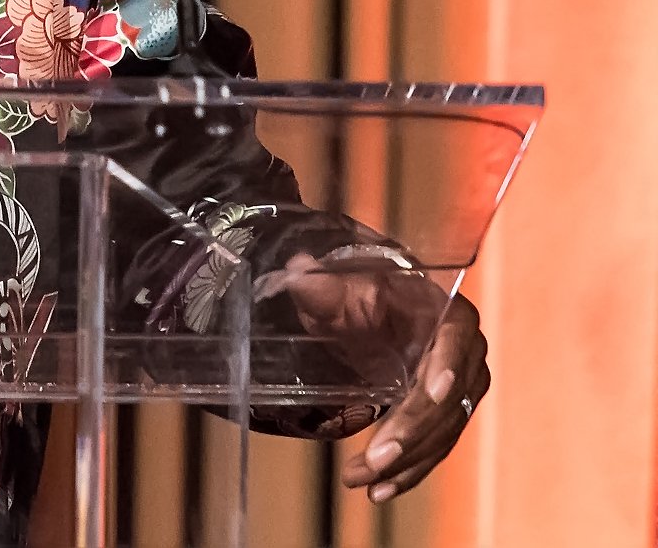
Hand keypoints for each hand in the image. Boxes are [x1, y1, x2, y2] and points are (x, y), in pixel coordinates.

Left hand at [269, 253, 487, 502]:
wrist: (368, 313)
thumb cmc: (356, 293)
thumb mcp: (335, 286)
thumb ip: (317, 283)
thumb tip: (296, 271)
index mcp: (445, 311)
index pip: (454, 338)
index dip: (447, 365)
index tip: (434, 391)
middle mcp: (464, 352)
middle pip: (447, 398)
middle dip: (411, 431)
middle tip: (377, 458)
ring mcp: (459, 389)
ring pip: (440, 433)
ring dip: (404, 462)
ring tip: (364, 481)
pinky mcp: (445, 416)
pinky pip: (433, 448)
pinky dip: (408, 471)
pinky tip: (381, 490)